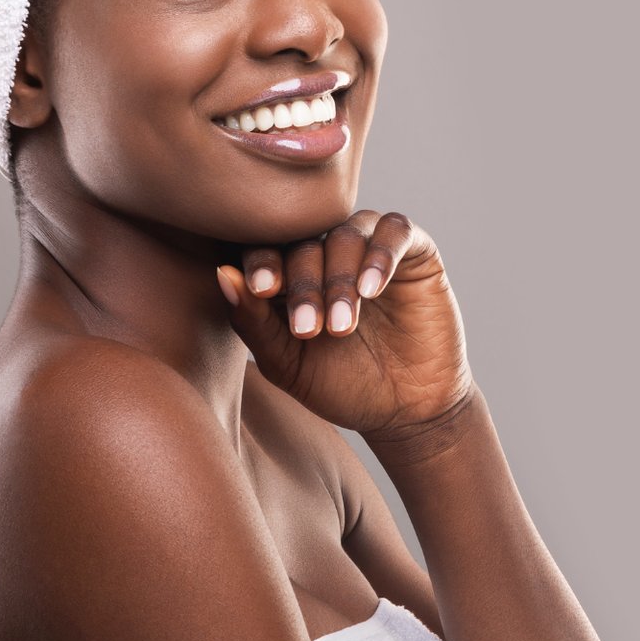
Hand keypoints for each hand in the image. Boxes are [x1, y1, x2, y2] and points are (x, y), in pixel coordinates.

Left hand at [214, 210, 476, 438]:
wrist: (406, 410)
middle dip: (303, 285)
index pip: (268, 248)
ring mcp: (372, 250)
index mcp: (292, 276)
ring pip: (347, 234)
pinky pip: (395, 230)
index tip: (261, 289)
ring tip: (342, 326)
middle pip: (306, 241)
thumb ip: (253, 322)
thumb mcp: (287, 363)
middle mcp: (330, 254)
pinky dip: (380, 255)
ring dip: (340, 278)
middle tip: (309, 330)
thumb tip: (223, 275)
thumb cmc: (342, 387)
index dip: (262, 262)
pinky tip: (371, 290)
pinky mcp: (416, 252)